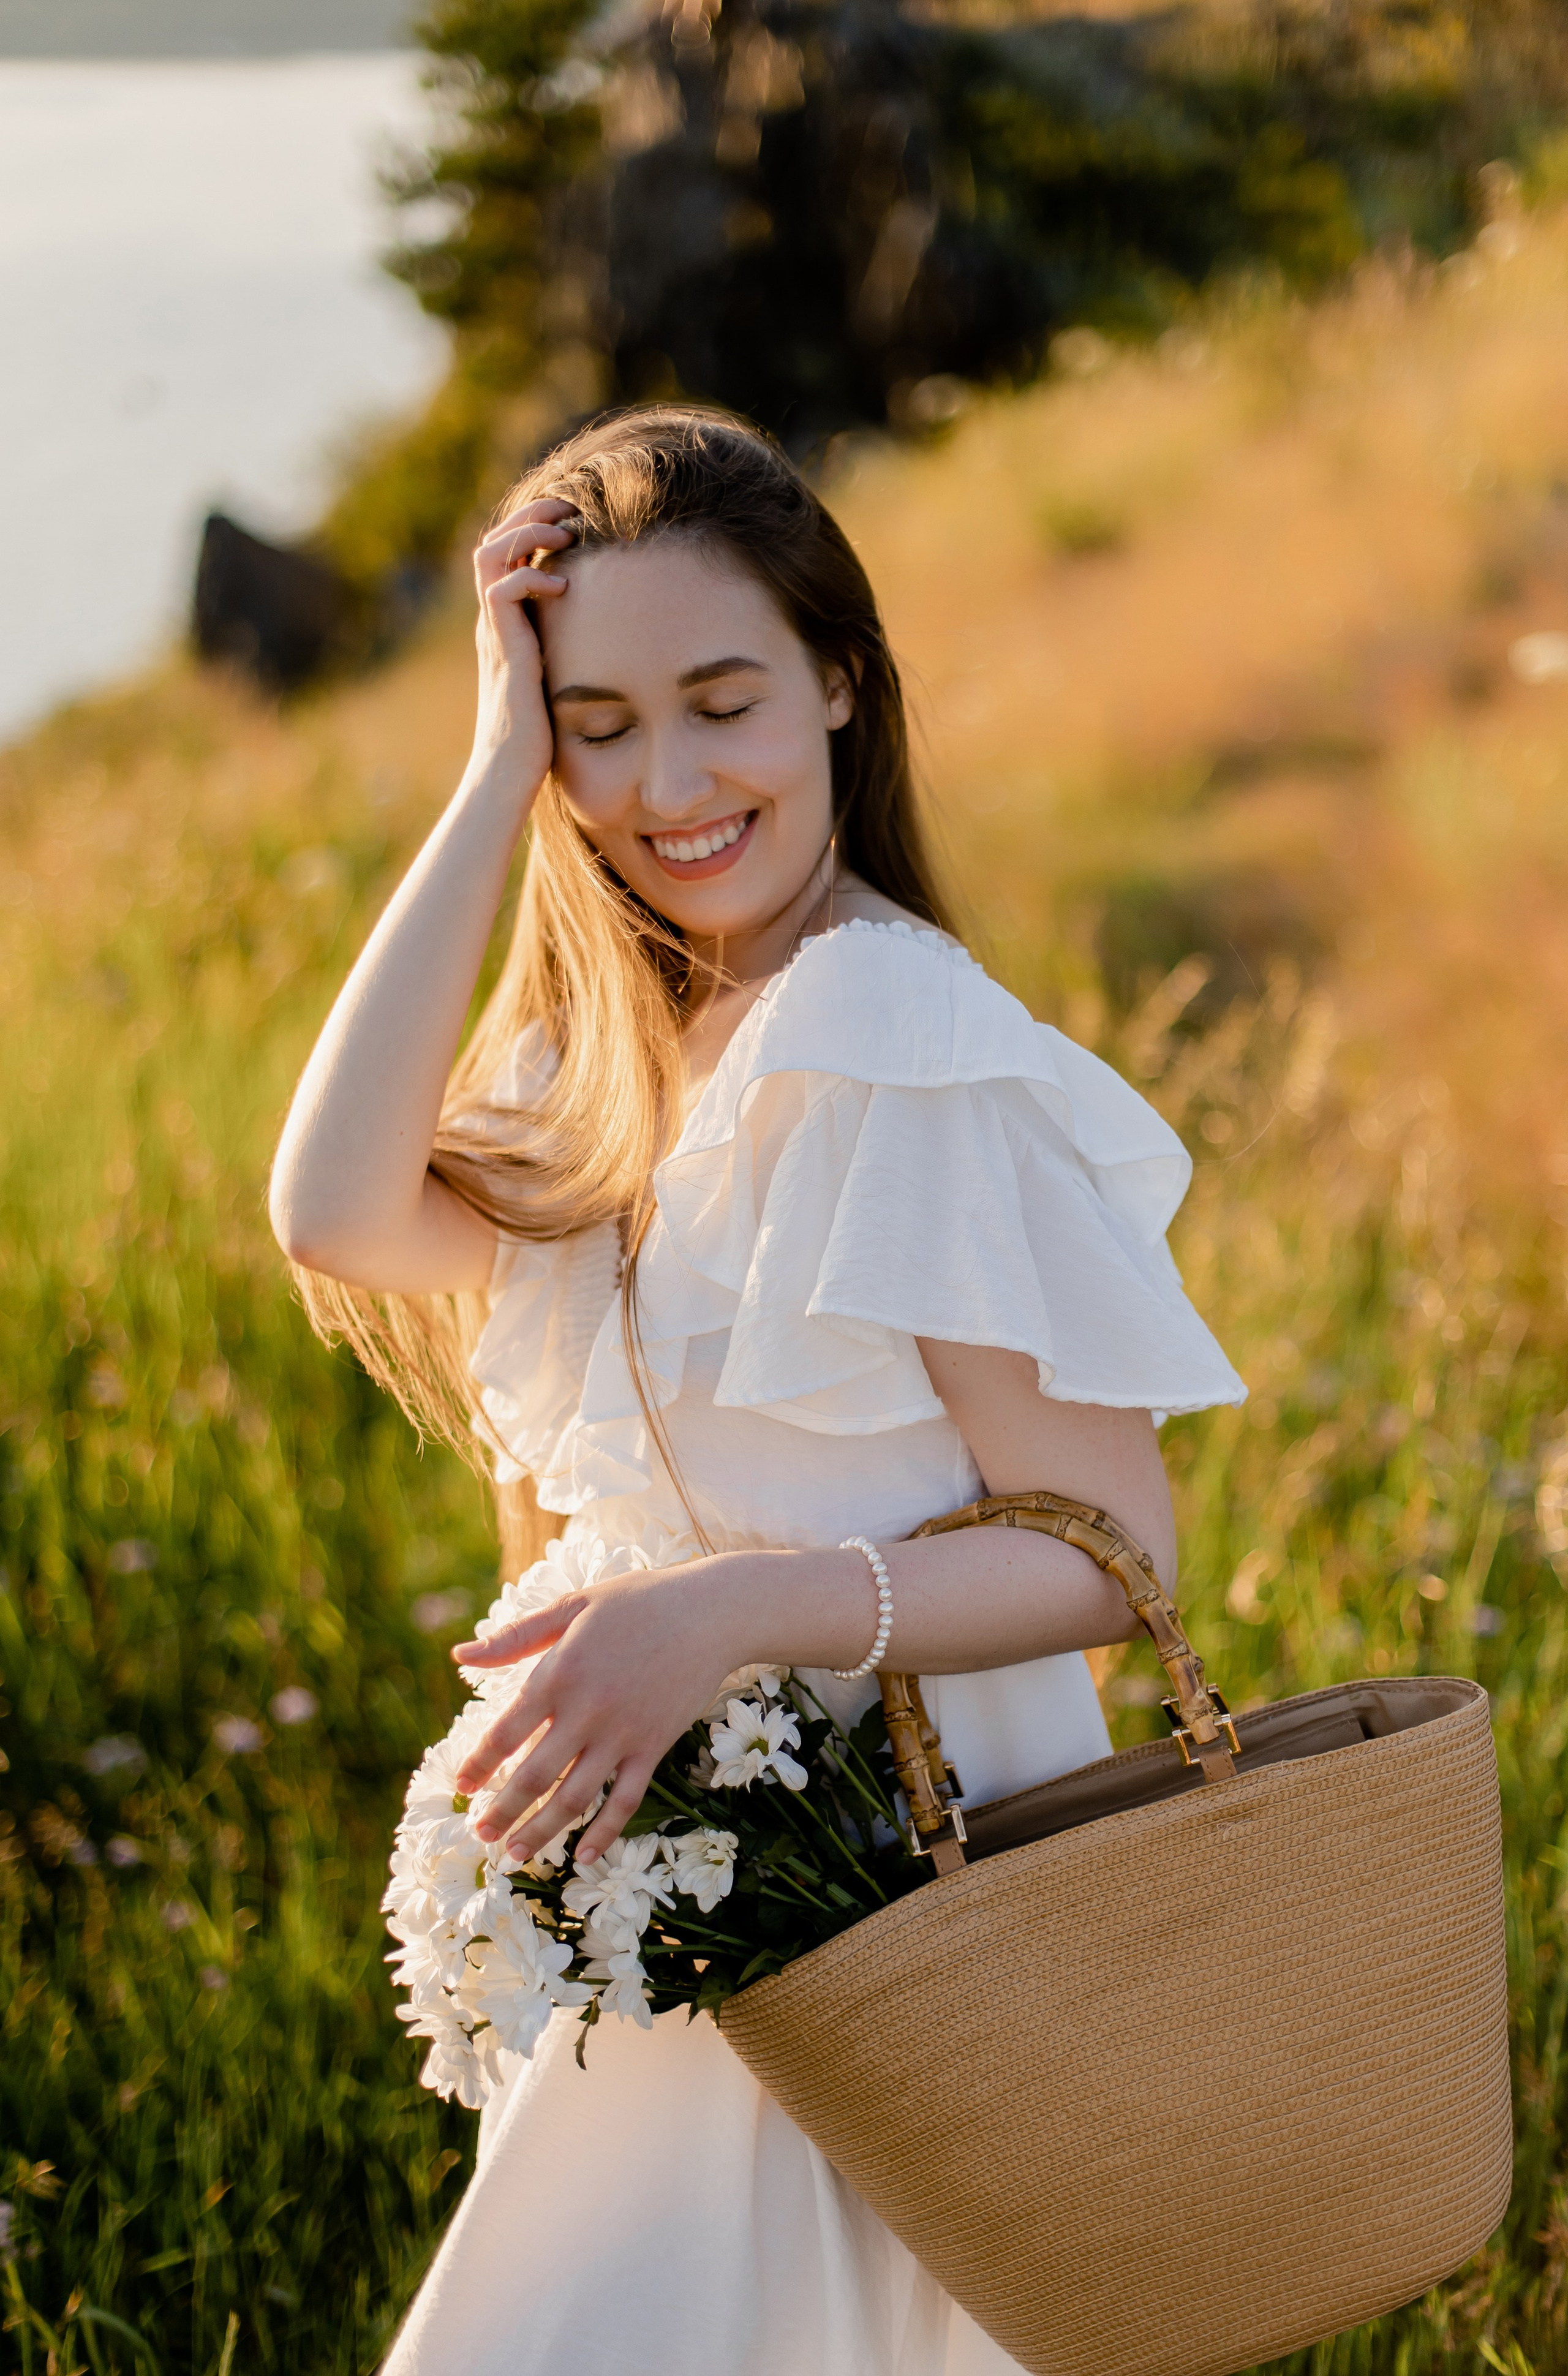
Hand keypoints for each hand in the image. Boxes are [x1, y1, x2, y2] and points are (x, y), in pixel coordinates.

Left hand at [450, 1557, 753, 1866]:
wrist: (710, 1612)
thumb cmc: (637, 1602)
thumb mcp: (572, 1607)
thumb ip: (515, 1637)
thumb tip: (459, 1654)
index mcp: (559, 1674)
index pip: (504, 1733)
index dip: (478, 1764)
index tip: (462, 1787)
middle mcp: (585, 1711)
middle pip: (533, 1776)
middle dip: (502, 1811)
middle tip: (480, 1833)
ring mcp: (621, 1734)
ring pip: (573, 1798)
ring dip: (541, 1830)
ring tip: (516, 1851)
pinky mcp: (653, 1747)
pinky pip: (624, 1800)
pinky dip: (604, 1832)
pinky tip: (584, 1856)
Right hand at [466, 499, 577, 801]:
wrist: (509, 774)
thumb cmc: (540, 738)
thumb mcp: (558, 682)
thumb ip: (571, 654)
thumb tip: (616, 640)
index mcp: (505, 625)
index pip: (505, 554)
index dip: (532, 525)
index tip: (572, 517)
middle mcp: (493, 622)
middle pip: (492, 541)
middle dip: (530, 513)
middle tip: (570, 506)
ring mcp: (494, 633)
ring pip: (490, 553)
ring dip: (528, 531)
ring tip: (565, 532)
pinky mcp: (503, 649)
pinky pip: (503, 588)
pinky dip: (530, 574)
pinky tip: (563, 584)